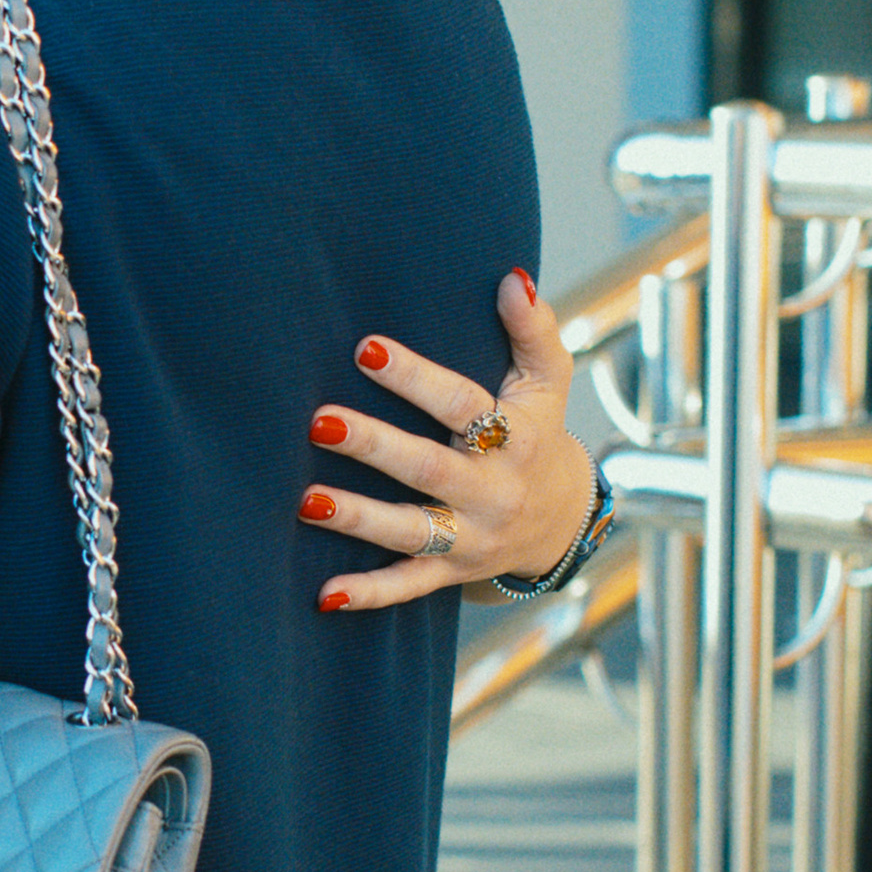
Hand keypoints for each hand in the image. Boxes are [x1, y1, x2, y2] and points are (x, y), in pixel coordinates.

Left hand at [300, 267, 596, 613]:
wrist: (564, 521)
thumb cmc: (539, 433)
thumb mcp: (548, 382)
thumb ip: (532, 328)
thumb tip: (511, 278)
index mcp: (516, 439)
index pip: (463, 405)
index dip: (417, 379)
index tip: (366, 349)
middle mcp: (493, 491)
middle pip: (430, 470)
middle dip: (376, 447)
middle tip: (321, 421)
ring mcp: (471, 537)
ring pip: (412, 531)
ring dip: (359, 518)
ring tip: (307, 500)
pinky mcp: (452, 571)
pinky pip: (409, 587)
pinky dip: (369, 594)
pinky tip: (325, 593)